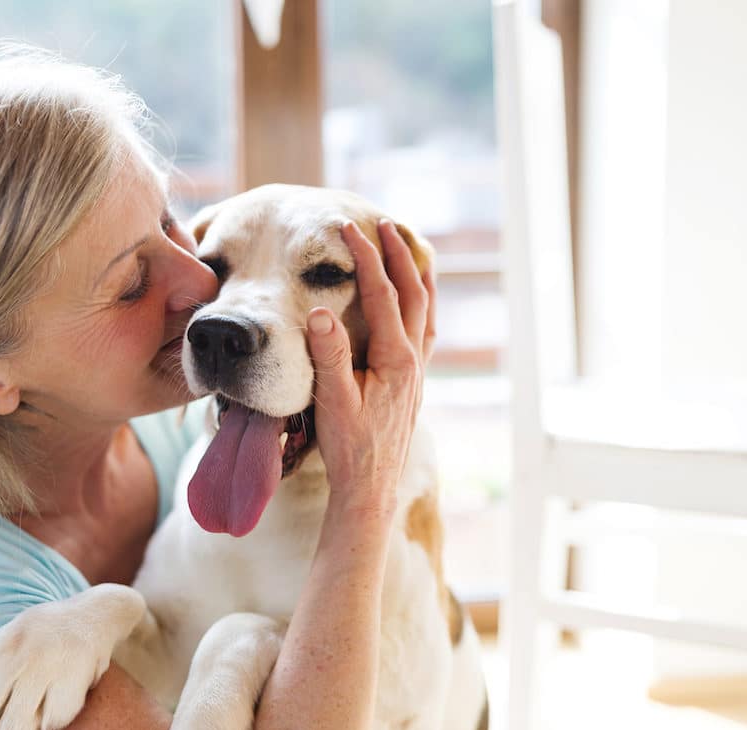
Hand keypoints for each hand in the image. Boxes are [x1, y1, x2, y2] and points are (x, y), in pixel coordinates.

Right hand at [305, 219, 434, 521]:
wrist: (369, 489)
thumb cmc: (349, 448)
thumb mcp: (333, 401)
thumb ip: (329, 356)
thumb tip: (320, 311)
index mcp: (396, 360)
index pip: (382, 295)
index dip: (366, 258)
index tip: (348, 229)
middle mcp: (414, 361)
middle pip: (413, 294)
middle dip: (399, 255)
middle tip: (384, 223)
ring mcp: (417, 372)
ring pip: (426, 310)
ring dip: (417, 276)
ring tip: (410, 249)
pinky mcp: (412, 383)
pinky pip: (425, 331)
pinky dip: (421, 305)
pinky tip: (415, 302)